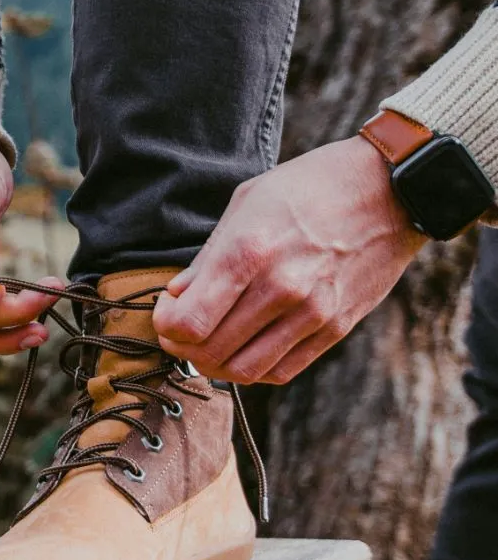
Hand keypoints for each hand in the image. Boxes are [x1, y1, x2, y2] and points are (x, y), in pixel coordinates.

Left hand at [152, 136, 426, 384]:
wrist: (391, 189)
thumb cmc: (310, 187)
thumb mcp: (247, 204)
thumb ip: (208, 259)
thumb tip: (177, 297)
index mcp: (249, 252)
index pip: (189, 323)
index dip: (166, 327)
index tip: (167, 313)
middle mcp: (280, 289)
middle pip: (210, 352)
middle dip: (183, 348)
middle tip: (180, 334)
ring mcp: (311, 313)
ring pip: (243, 371)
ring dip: (215, 365)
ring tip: (210, 345)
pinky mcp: (335, 328)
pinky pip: (280, 371)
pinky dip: (253, 369)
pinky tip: (245, 348)